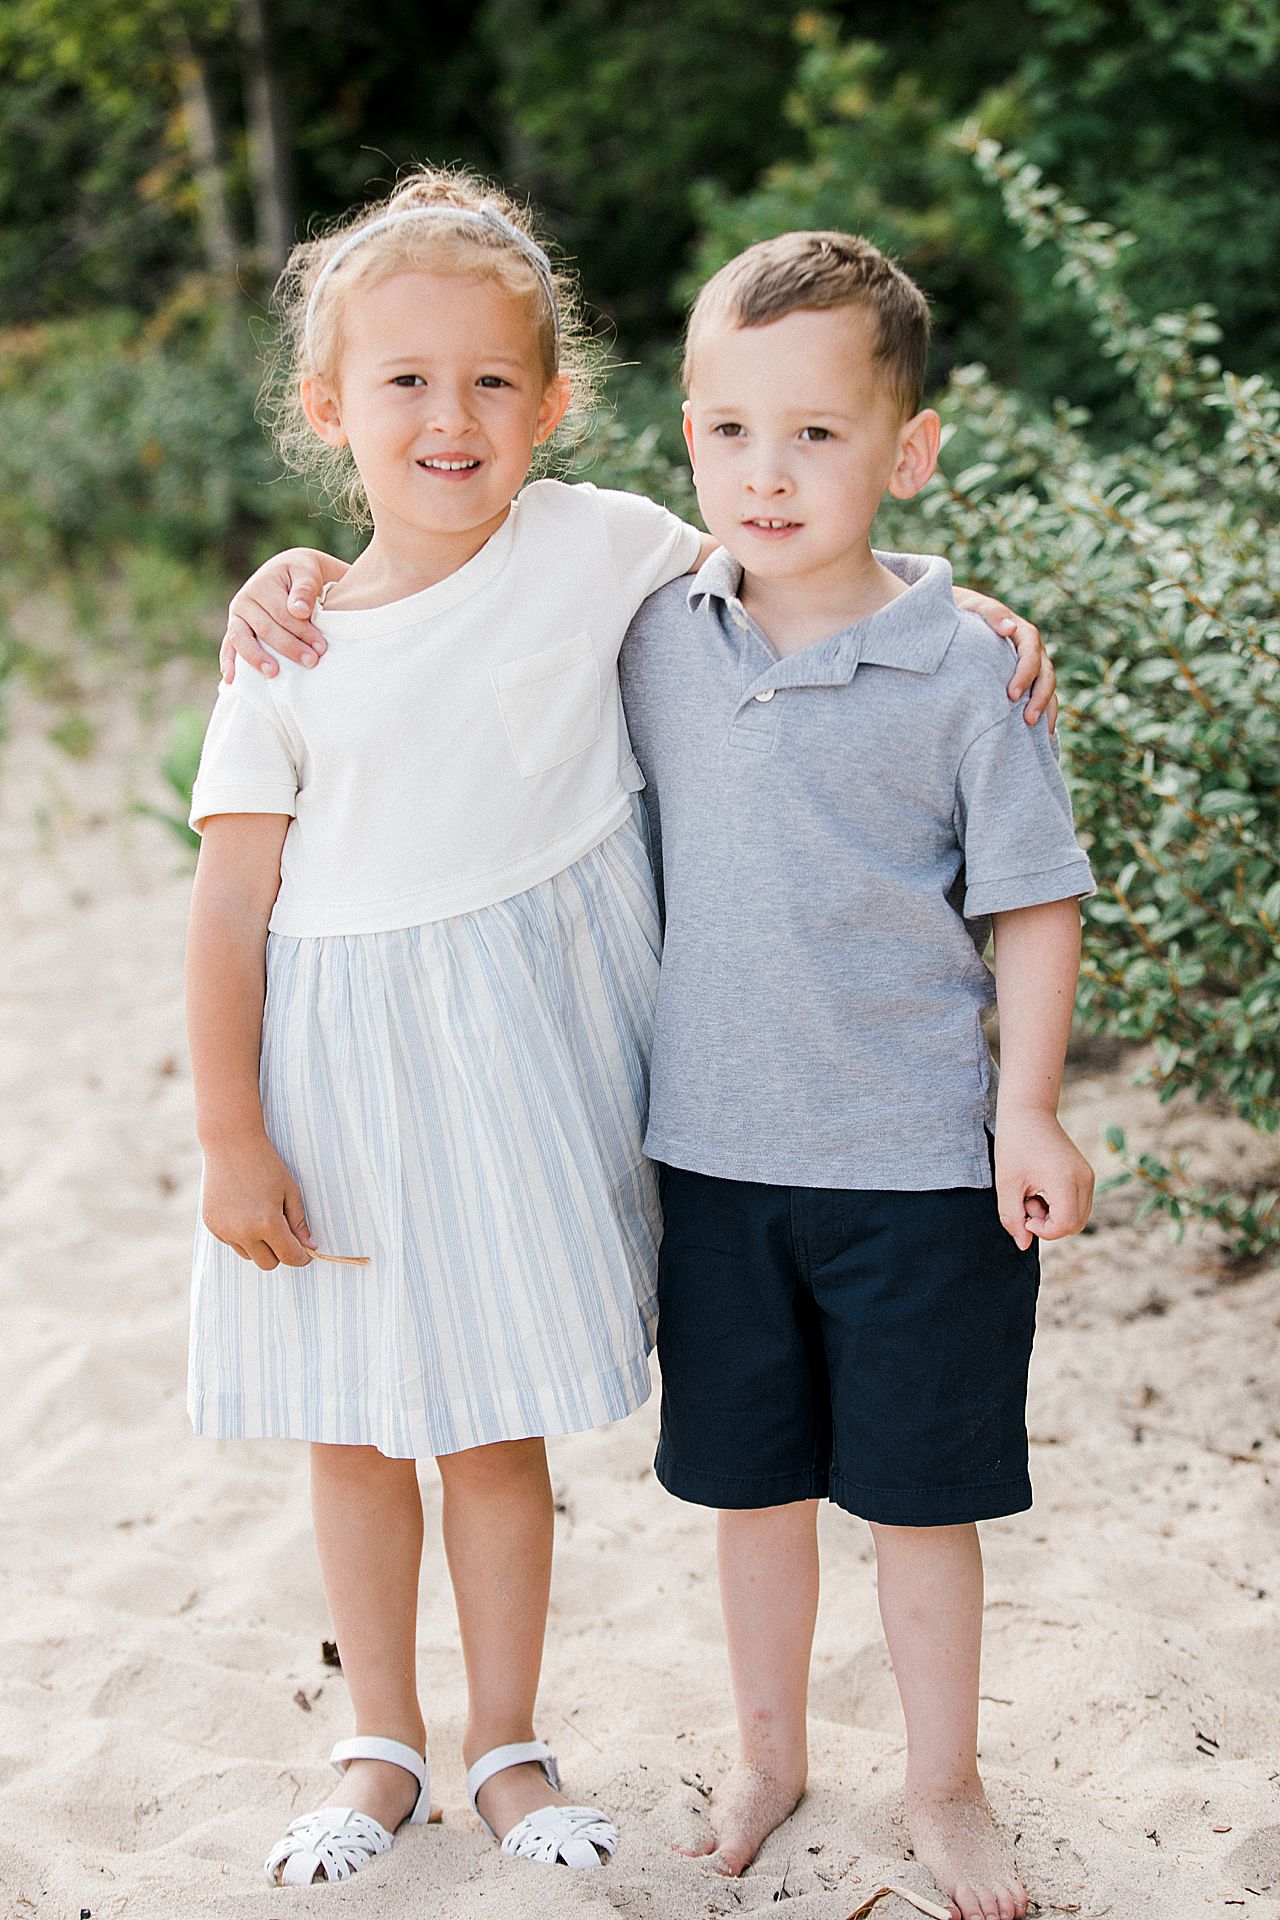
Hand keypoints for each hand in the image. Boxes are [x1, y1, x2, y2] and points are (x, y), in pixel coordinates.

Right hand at [201, 1134, 316, 1269]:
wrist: (230, 1144)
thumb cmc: (266, 1164)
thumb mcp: (290, 1191)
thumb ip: (299, 1223)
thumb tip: (310, 1246)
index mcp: (268, 1224)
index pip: (289, 1257)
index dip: (301, 1257)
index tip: (306, 1252)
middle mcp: (244, 1232)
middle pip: (268, 1263)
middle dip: (280, 1252)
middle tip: (284, 1232)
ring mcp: (225, 1230)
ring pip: (249, 1255)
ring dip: (259, 1246)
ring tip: (262, 1218)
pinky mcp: (212, 1225)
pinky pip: (232, 1243)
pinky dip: (241, 1236)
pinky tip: (244, 1212)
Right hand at [219, 548, 346, 682]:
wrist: (289, 572)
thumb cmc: (301, 574)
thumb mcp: (307, 573)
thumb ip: (305, 589)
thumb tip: (298, 610)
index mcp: (262, 585)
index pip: (282, 613)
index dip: (302, 631)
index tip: (321, 647)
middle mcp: (244, 600)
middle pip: (266, 629)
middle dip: (289, 647)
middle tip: (311, 662)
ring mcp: (237, 616)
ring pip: (243, 639)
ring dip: (257, 658)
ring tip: (274, 673)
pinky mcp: (235, 629)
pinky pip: (228, 646)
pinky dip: (228, 662)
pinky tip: (232, 680)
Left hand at [953, 586, 1057, 733]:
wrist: (958, 618)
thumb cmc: (964, 611)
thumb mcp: (974, 606)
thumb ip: (992, 614)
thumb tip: (1009, 628)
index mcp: (1022, 633)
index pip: (1031, 653)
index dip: (1026, 674)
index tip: (1011, 695)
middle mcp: (1032, 652)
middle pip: (1046, 675)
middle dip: (1039, 699)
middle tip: (1027, 720)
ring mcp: (1031, 669)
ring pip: (1047, 690)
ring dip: (1045, 711)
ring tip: (1038, 734)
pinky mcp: (1026, 684)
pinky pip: (1040, 701)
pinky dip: (1044, 718)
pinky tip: (1041, 740)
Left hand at [994, 1109, 1093, 1250]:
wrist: (1028, 1111)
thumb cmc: (1014, 1144)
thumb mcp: (1006, 1184)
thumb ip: (1013, 1217)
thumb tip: (1023, 1244)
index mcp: (1066, 1181)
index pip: (1065, 1226)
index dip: (1042, 1229)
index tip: (1023, 1213)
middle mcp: (1084, 1180)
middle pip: (1075, 1225)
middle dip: (1048, 1224)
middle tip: (1026, 1202)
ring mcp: (1088, 1176)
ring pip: (1078, 1216)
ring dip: (1054, 1215)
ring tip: (1032, 1194)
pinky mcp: (1085, 1174)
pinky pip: (1078, 1203)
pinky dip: (1060, 1205)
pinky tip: (1040, 1188)